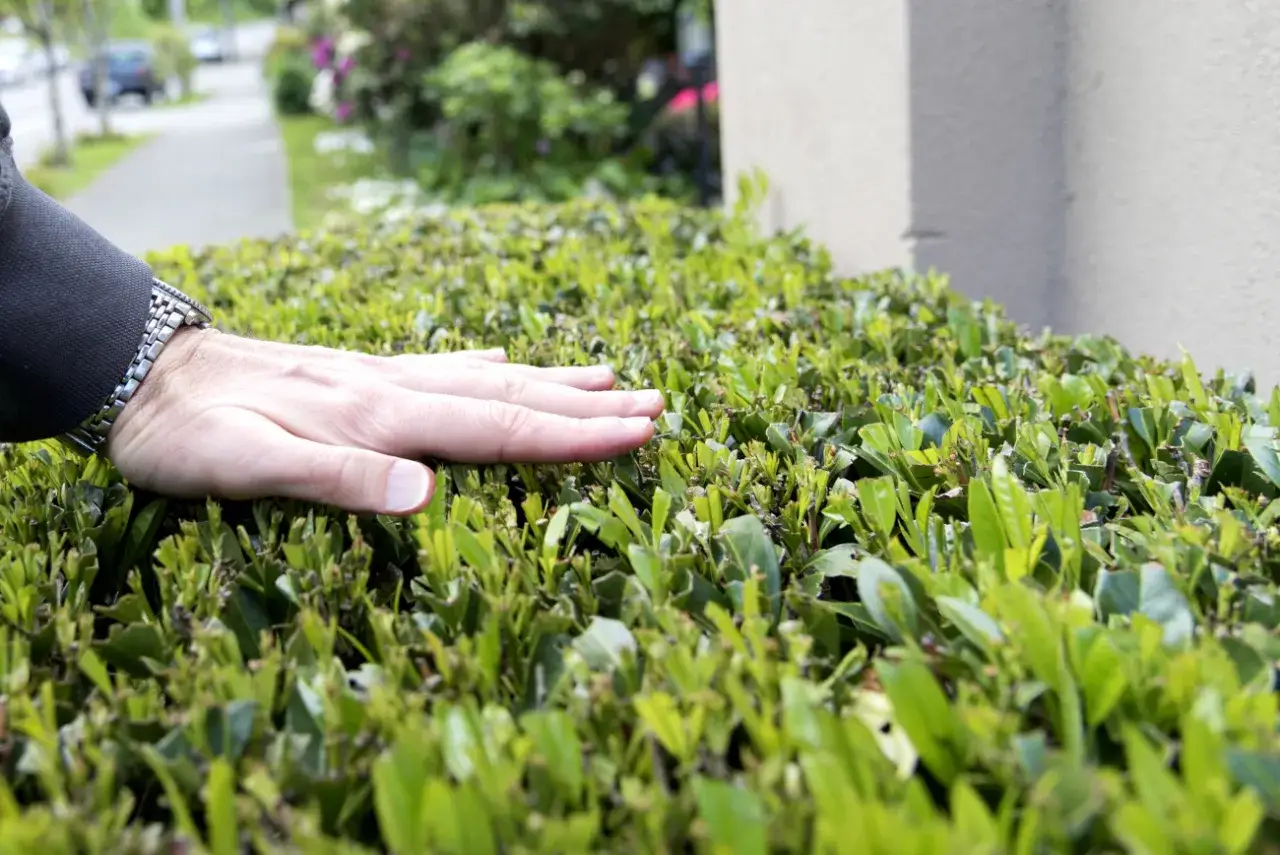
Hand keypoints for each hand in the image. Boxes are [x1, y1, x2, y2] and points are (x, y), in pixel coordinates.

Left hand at [105, 328, 663, 514]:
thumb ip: (339, 479)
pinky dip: (486, 368)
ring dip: (553, 381)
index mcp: (380, 418)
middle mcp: (392, 390)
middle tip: (657, 403)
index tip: (640, 431)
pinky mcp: (357, 378)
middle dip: (588, 405)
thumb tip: (426, 496)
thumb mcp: (248, 467)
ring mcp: (378, 379)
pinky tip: (502, 361)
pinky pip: (440, 370)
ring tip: (612, 374)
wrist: (138, 374)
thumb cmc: (188, 434)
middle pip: (510, 397)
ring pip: (486, 378)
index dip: (573, 434)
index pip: (498, 428)